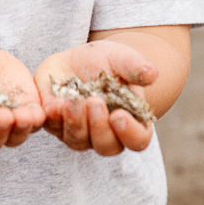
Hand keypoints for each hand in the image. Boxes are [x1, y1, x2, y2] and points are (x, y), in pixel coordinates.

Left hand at [35, 40, 155, 156]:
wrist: (79, 59)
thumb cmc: (109, 62)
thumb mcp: (122, 59)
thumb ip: (136, 67)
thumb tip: (151, 74)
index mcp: (131, 122)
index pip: (137, 140)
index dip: (130, 133)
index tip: (119, 116)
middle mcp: (106, 133)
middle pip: (106, 145)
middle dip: (99, 127)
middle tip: (94, 103)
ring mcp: (80, 133)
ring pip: (77, 140)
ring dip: (75, 123)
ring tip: (72, 101)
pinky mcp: (56, 124)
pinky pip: (52, 127)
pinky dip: (52, 118)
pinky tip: (52, 105)